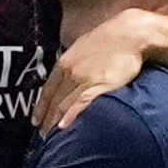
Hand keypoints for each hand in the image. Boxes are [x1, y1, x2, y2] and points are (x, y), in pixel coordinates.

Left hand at [33, 11, 149, 133]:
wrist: (131, 33)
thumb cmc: (112, 37)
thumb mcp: (85, 46)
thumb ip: (76, 60)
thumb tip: (72, 71)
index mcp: (66, 61)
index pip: (48, 89)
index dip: (41, 106)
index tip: (36, 119)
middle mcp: (71, 71)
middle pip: (53, 99)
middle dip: (45, 118)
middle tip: (42, 133)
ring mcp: (84, 78)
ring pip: (63, 104)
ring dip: (55, 121)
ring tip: (51, 134)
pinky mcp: (99, 85)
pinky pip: (79, 103)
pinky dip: (70, 116)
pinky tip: (64, 126)